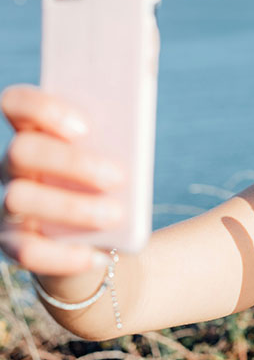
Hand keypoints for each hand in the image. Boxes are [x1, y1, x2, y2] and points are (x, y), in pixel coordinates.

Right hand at [0, 85, 123, 275]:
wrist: (102, 236)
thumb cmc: (110, 182)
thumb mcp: (118, 156)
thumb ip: (121, 138)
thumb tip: (136, 124)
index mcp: (37, 132)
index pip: (17, 104)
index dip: (41, 108)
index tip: (84, 126)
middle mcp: (14, 165)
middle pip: (22, 150)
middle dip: (71, 162)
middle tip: (118, 176)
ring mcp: (9, 204)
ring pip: (19, 199)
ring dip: (72, 207)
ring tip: (116, 215)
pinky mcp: (14, 243)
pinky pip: (26, 251)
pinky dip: (63, 255)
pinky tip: (96, 255)